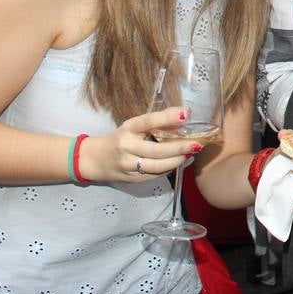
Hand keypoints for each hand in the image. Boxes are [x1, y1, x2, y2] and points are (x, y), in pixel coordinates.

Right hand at [80, 106, 206, 182]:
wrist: (95, 159)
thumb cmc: (121, 138)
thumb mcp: (134, 127)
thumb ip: (155, 124)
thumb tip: (183, 120)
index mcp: (128, 129)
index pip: (148, 121)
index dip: (167, 117)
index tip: (185, 114)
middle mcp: (126, 146)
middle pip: (157, 150)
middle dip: (179, 147)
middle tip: (196, 144)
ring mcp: (128, 165)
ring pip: (157, 166)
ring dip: (177, 161)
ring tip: (190, 154)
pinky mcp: (131, 179)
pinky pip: (154, 175)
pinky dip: (169, 169)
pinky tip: (180, 162)